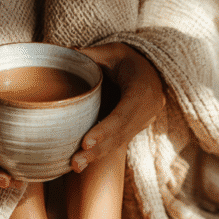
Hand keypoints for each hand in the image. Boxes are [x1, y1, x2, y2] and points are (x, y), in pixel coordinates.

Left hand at [71, 43, 166, 171]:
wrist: (153, 71)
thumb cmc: (130, 59)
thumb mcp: (113, 51)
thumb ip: (92, 54)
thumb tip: (65, 53)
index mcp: (142, 91)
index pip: (122, 115)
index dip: (104, 130)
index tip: (85, 142)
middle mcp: (147, 111)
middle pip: (120, 135)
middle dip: (97, 151)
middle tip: (75, 162)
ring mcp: (143, 122)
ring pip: (120, 143)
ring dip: (97, 157)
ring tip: (76, 167)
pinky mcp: (135, 129)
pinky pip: (119, 142)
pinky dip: (102, 152)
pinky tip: (84, 162)